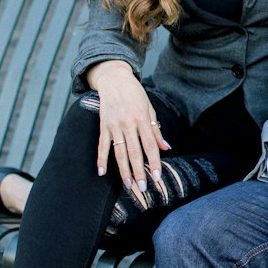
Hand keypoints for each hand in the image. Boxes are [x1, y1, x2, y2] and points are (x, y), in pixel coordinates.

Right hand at [86, 60, 170, 206]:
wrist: (114, 79)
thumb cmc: (135, 94)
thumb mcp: (149, 108)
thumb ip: (155, 130)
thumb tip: (166, 148)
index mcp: (141, 119)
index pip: (150, 145)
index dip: (155, 162)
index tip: (158, 177)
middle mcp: (128, 123)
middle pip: (135, 152)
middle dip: (139, 171)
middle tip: (143, 188)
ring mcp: (114, 125)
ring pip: (119, 152)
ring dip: (123, 170)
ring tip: (128, 185)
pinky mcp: (103, 126)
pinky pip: (102, 145)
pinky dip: (101, 159)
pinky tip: (102, 172)